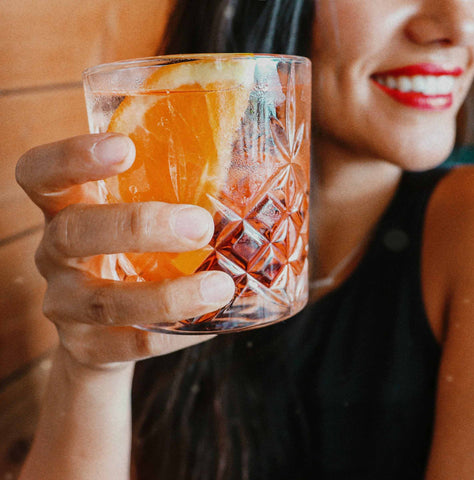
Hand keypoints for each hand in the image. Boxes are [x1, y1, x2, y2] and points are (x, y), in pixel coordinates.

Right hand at [16, 133, 234, 369]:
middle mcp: (55, 255)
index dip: (71, 157)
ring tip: (220, 286)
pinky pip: (132, 344)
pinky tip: (212, 322)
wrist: (102, 329)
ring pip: (104, 301)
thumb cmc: (128, 255)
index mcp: (64, 210)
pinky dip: (176, 334)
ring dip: (167, 295)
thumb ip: (166, 193)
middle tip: (199, 225)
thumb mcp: (135, 218)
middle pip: (73, 233)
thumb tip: (246, 169)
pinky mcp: (88, 347)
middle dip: (137, 226)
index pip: (41, 174)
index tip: (124, 148)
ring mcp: (66, 304)